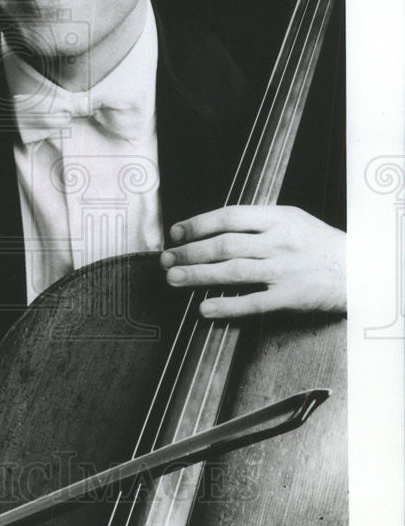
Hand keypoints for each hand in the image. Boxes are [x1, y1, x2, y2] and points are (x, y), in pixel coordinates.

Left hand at [160, 205, 345, 318]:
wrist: (360, 269)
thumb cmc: (318, 244)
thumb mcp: (291, 220)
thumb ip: (257, 222)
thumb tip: (213, 228)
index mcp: (278, 218)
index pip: (229, 217)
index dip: (198, 224)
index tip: (175, 233)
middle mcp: (278, 242)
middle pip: (224, 245)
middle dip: (189, 252)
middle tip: (165, 259)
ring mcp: (284, 270)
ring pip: (232, 271)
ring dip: (198, 275)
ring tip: (173, 278)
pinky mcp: (289, 297)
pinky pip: (252, 302)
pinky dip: (226, 306)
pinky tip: (204, 309)